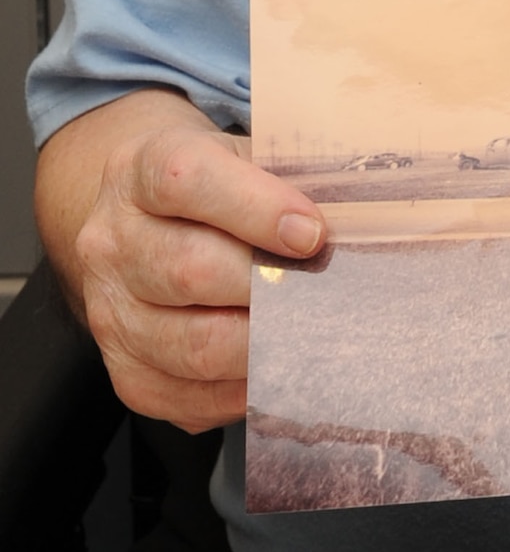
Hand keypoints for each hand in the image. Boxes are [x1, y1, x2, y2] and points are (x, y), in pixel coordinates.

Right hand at [48, 92, 326, 432]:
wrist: (143, 218)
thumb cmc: (215, 186)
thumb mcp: (244, 154)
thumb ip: (289, 175)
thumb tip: (358, 216)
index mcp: (141, 169)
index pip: (187, 182)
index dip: (256, 207)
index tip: (313, 233)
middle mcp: (113, 241)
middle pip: (190, 270)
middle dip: (272, 286)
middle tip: (327, 291)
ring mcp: (110, 312)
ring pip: (193, 345)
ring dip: (266, 345)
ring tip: (313, 330)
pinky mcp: (125, 373)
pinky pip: (187, 397)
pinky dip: (244, 390)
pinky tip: (279, 364)